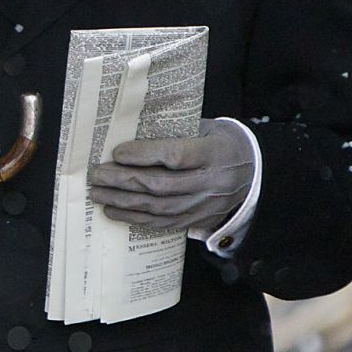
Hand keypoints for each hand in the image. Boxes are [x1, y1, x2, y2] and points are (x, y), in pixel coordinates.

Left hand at [86, 119, 255, 232]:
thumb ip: (176, 131)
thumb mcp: (207, 128)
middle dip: (124, 181)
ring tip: (98, 194)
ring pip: (159, 209)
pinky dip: (136, 219)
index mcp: (215, 154)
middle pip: (161, 186)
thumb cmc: (223, 142)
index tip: (117, 152)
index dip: (144, 155)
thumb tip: (131, 131)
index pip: (176, 156)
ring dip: (124, 202)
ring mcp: (205, 206)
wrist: (255, 173)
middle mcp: (211, 184)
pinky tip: (114, 211)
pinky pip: (163, 224)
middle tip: (97, 175)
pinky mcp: (199, 220)